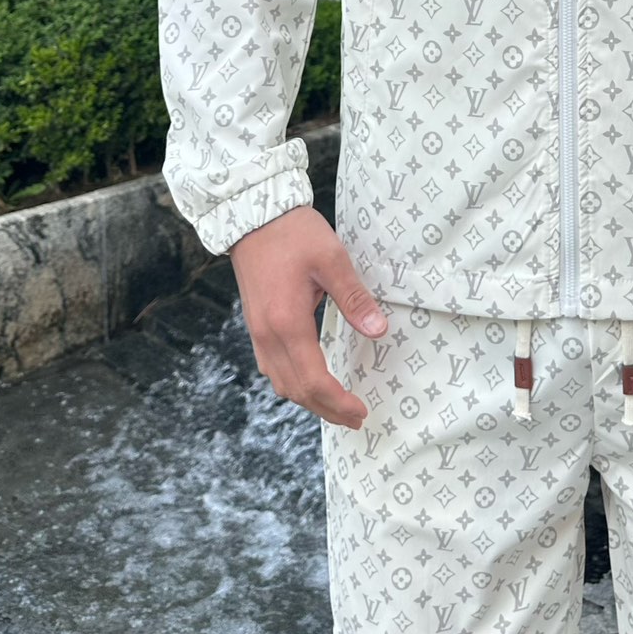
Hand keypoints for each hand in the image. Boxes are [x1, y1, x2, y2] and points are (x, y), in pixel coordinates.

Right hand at [228, 205, 387, 429]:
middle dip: (326, 410)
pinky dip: (293, 383)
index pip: (314, 380)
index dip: (338, 402)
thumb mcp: (332, 259)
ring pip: (281, 382)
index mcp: (287, 323)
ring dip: (308, 400)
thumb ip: (354, 299)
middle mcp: (268, 335)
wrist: (254, 216)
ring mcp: (257, 332)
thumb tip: (378, 332)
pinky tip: (310, 380)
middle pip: (296, 390)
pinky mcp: (256, 325)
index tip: (361, 411)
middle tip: (356, 418)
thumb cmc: (294, 234)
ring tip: (336, 405)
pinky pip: (272, 367)